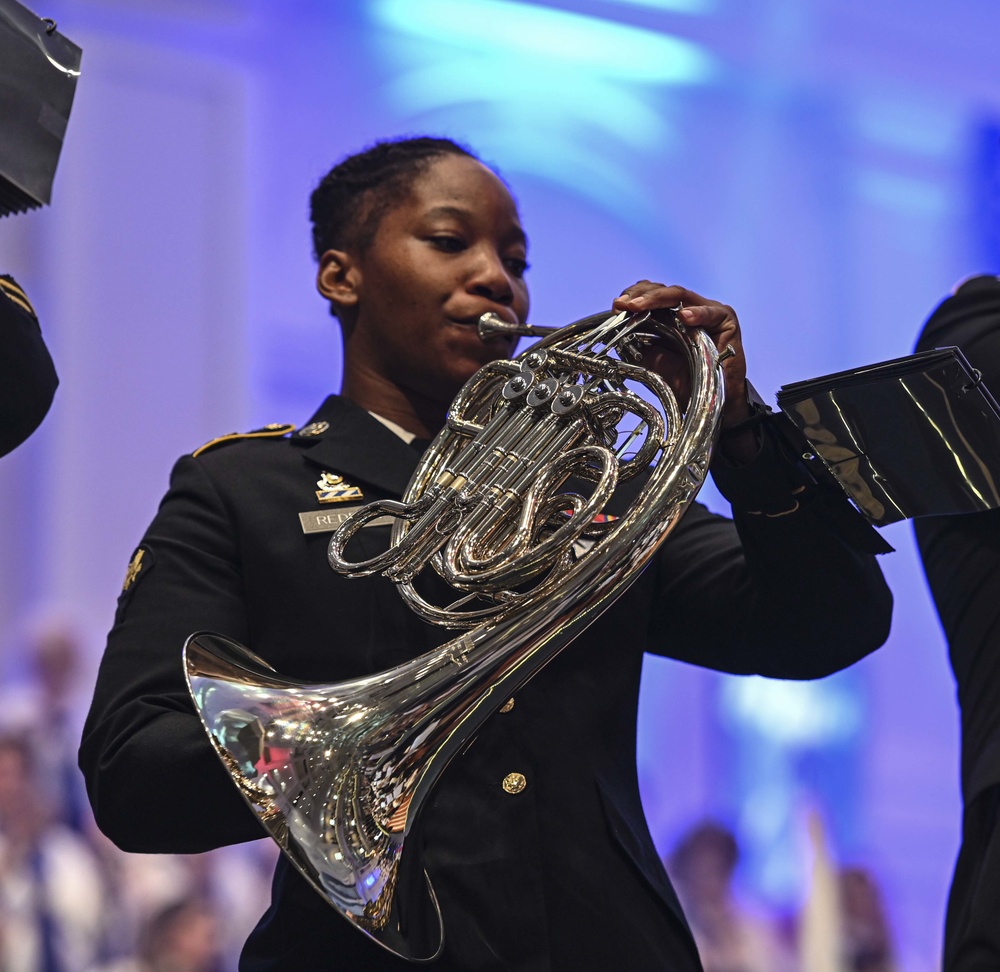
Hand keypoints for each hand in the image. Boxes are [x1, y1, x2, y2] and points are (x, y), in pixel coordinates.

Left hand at [612, 281, 750, 428]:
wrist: (709, 401)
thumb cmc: (683, 381)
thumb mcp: (651, 361)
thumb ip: (636, 344)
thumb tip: (614, 331)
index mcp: (668, 316)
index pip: (648, 297)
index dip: (632, 298)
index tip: (616, 308)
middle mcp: (686, 308)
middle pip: (661, 292)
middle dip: (640, 296)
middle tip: (624, 305)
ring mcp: (706, 311)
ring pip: (680, 296)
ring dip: (657, 299)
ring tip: (639, 306)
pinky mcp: (725, 320)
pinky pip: (711, 313)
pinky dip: (698, 313)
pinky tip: (685, 316)